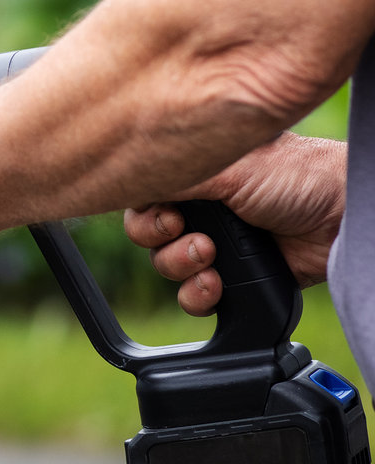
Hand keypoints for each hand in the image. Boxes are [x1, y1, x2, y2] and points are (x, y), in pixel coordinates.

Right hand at [123, 133, 345, 315]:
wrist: (342, 218)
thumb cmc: (296, 176)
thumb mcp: (223, 167)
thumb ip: (170, 176)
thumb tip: (121, 179)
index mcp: (193, 173)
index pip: (141, 195)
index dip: (143, 211)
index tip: (165, 215)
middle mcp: (201, 207)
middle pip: (147, 234)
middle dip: (161, 241)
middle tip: (190, 235)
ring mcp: (217, 243)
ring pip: (166, 267)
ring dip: (181, 268)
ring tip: (211, 259)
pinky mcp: (234, 277)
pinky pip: (193, 296)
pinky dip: (198, 296)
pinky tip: (217, 286)